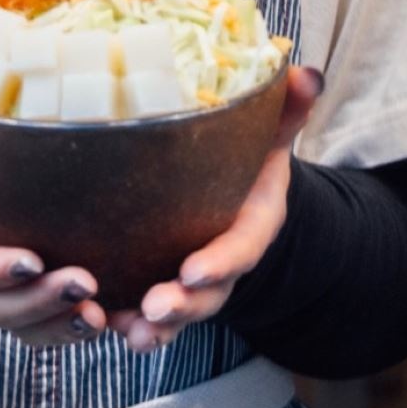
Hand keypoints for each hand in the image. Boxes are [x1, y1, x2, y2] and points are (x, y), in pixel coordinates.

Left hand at [107, 66, 321, 353]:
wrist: (238, 188)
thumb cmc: (251, 157)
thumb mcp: (272, 133)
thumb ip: (288, 108)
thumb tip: (307, 75)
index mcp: (252, 225)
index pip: (241, 249)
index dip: (220, 263)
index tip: (193, 271)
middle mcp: (224, 262)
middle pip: (208, 294)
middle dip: (183, 305)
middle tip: (154, 306)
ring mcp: (192, 281)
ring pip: (177, 314)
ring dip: (154, 327)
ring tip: (129, 332)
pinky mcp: (160, 283)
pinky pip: (144, 314)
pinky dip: (125, 323)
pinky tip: (99, 323)